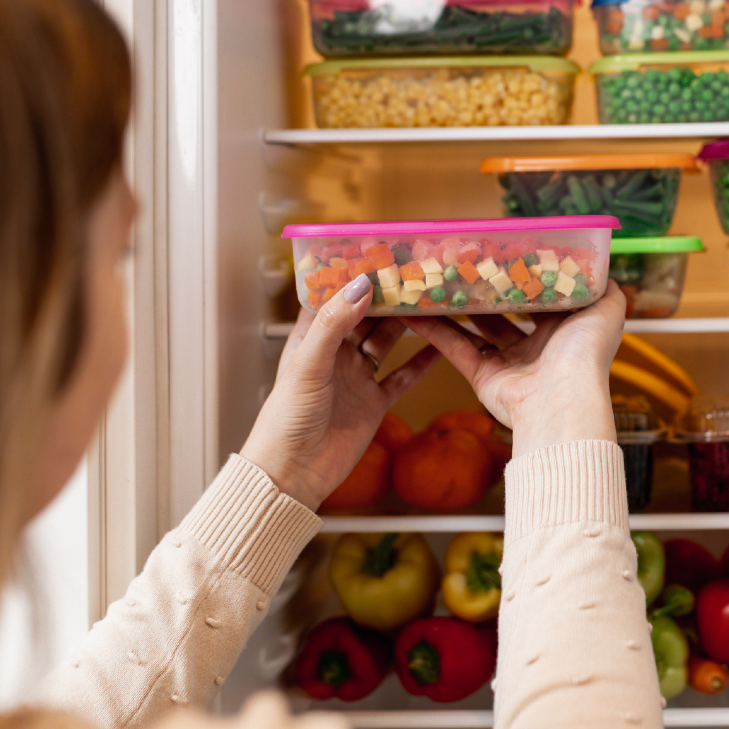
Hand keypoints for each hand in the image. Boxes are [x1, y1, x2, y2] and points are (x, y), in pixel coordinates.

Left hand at [242, 274, 440, 509]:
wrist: (294, 473)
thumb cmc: (286, 419)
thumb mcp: (309, 365)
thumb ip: (334, 324)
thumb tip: (360, 286)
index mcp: (311, 339)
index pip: (333, 297)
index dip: (353, 276)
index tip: (378, 255)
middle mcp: (335, 354)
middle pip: (366, 316)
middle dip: (388, 296)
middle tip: (415, 273)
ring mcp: (357, 377)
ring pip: (387, 341)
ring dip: (407, 324)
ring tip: (431, 302)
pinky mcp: (374, 401)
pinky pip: (403, 376)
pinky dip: (422, 363)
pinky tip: (441, 348)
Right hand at [400, 282, 625, 458]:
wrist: (562, 398)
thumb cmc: (586, 352)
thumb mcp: (607, 310)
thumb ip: (605, 288)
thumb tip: (601, 267)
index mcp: (563, 330)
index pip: (540, 299)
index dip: (523, 278)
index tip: (502, 255)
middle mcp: (536, 346)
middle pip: (505, 313)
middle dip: (486, 290)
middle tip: (465, 264)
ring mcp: (508, 363)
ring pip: (477, 329)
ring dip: (456, 307)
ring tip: (435, 281)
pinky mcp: (483, 377)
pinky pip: (456, 349)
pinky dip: (435, 332)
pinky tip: (415, 312)